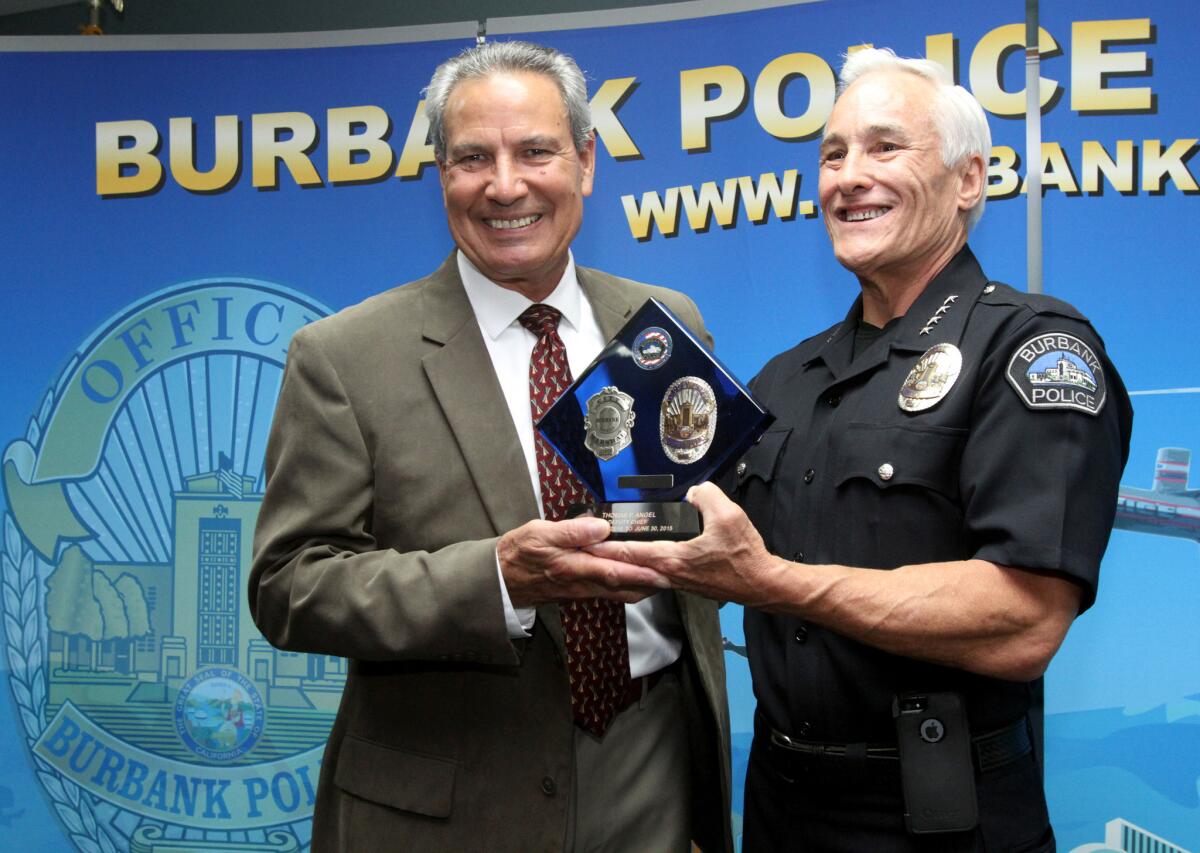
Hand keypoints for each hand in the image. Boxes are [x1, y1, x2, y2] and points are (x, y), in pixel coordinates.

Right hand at [499, 516, 669, 607]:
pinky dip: (628, 587)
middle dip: (651, 583)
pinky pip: (610, 592)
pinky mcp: (580, 591)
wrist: (501, 578)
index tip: (663, 569)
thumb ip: (570, 531)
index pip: (614, 571)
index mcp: (574, 567)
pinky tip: (638, 580)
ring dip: (643, 587)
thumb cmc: (519, 553)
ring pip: (620, 592)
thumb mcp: (539, 534)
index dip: (641, 571)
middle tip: (677, 576)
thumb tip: (601, 527)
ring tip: (666, 578)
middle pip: (624, 587)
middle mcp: (582, 583)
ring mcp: (582, 590)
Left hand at [588, 482, 780, 606]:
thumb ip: (706, 496)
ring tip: (604, 555)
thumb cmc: (745, 557)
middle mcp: (670, 574)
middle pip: (628, 567)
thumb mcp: (728, 516)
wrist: (761, 584)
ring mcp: (677, 581)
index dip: (606, 547)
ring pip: (640, 574)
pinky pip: (654, 576)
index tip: (586, 543)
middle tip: (584, 551)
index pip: (631, 552)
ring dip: (621, 565)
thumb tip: (694, 492)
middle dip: (605, 559)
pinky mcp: (686, 583)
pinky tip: (637, 562)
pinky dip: (639, 569)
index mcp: (674, 559)